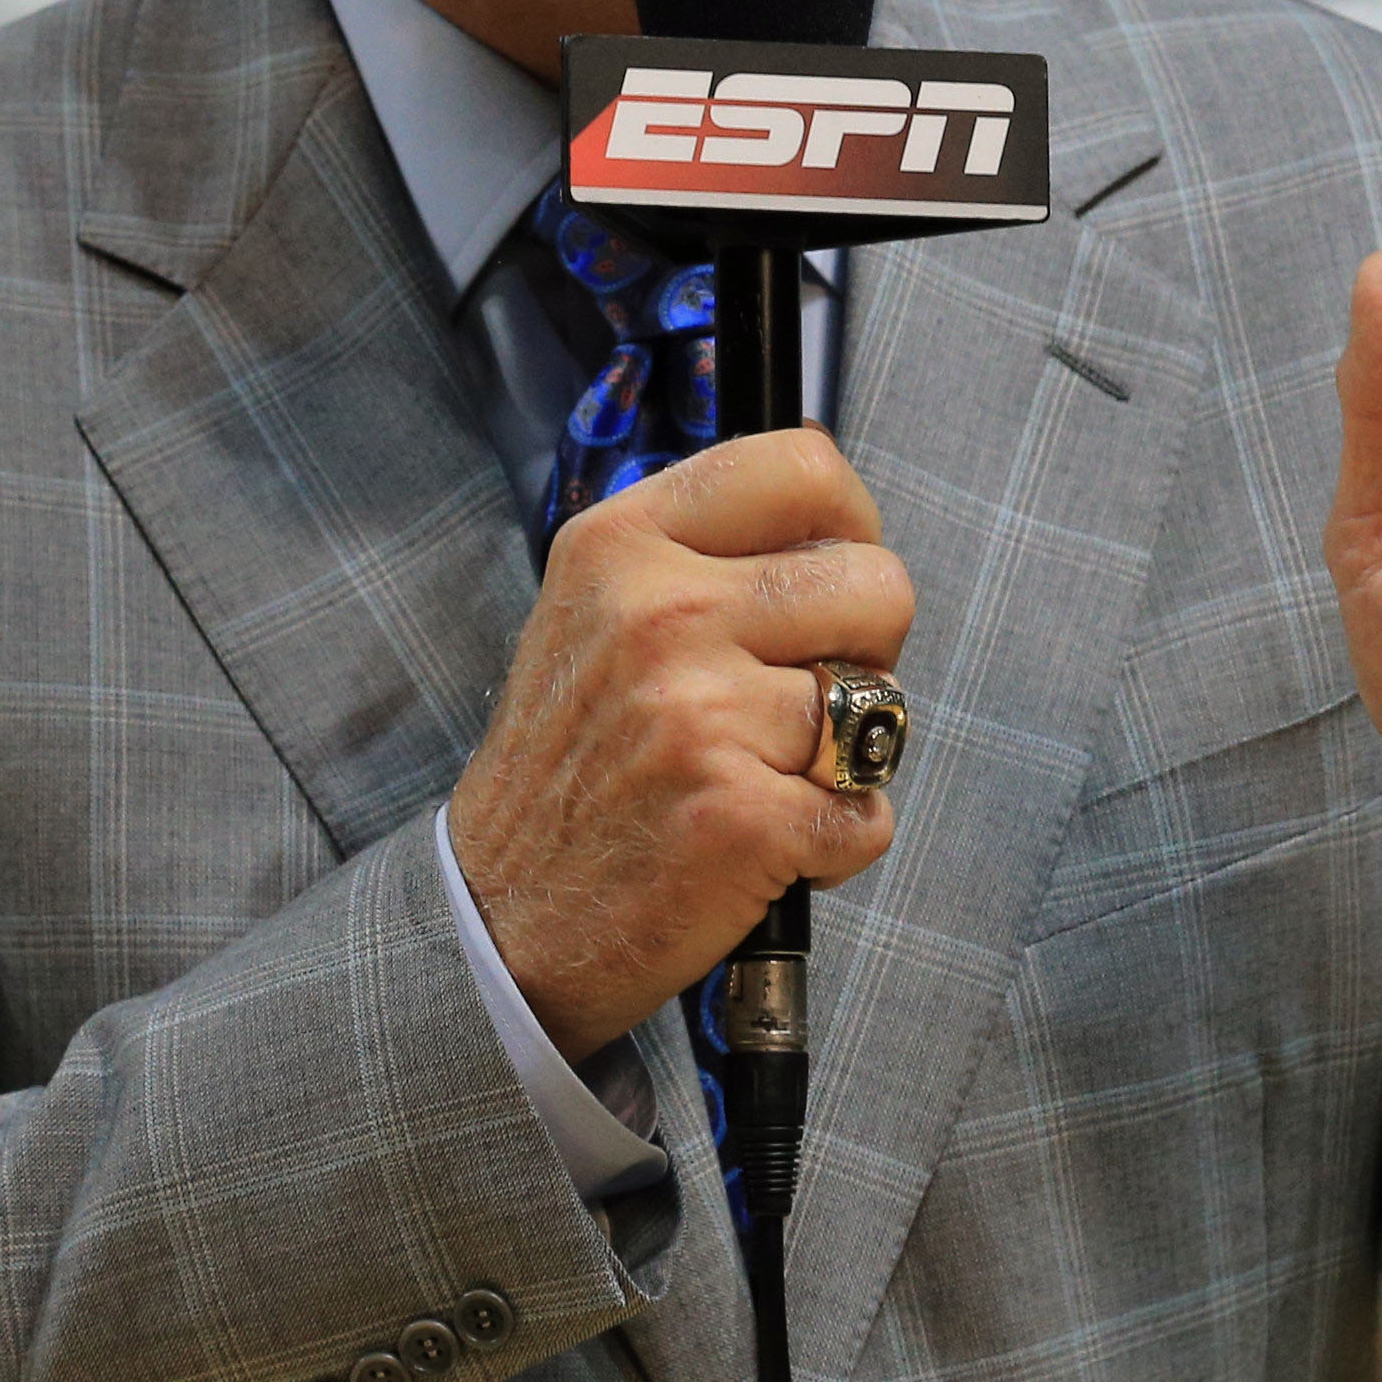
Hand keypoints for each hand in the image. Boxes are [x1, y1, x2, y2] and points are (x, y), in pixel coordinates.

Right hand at [447, 429, 910, 1060]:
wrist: (500, 913)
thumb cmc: (571, 763)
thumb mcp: (595, 610)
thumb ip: (700, 553)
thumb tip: (836, 522)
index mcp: (623, 544)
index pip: (805, 467)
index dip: (851, 524)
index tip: (835, 575)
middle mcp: (662, 613)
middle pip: (878, 584)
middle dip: (868, 648)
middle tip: (801, 695)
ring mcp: (702, 715)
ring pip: (880, 704)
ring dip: (847, 756)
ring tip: (767, 776)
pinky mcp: (744, 818)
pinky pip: (869, 811)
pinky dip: (837, 842)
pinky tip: (766, 844)